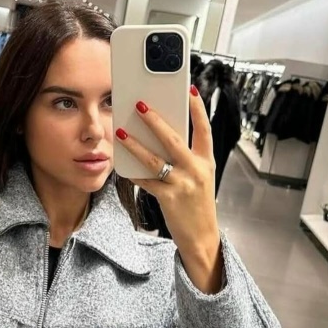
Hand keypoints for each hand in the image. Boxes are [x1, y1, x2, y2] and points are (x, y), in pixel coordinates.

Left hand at [115, 88, 222, 293]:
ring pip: (154, 159)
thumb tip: (163, 136)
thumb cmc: (197, 204)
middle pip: (173, 139)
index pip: (204, 129)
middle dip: (154, 120)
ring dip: (135, 144)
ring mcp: (183, 184)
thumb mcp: (200, 177)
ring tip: (120, 132)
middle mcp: (196, 170)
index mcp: (207, 161)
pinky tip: (121, 164)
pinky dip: (133, 172)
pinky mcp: (168, 198)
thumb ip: (186, 158)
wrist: (202, 237)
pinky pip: (146, 181)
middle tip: (140, 104)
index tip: (191, 89)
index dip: (198, 109)